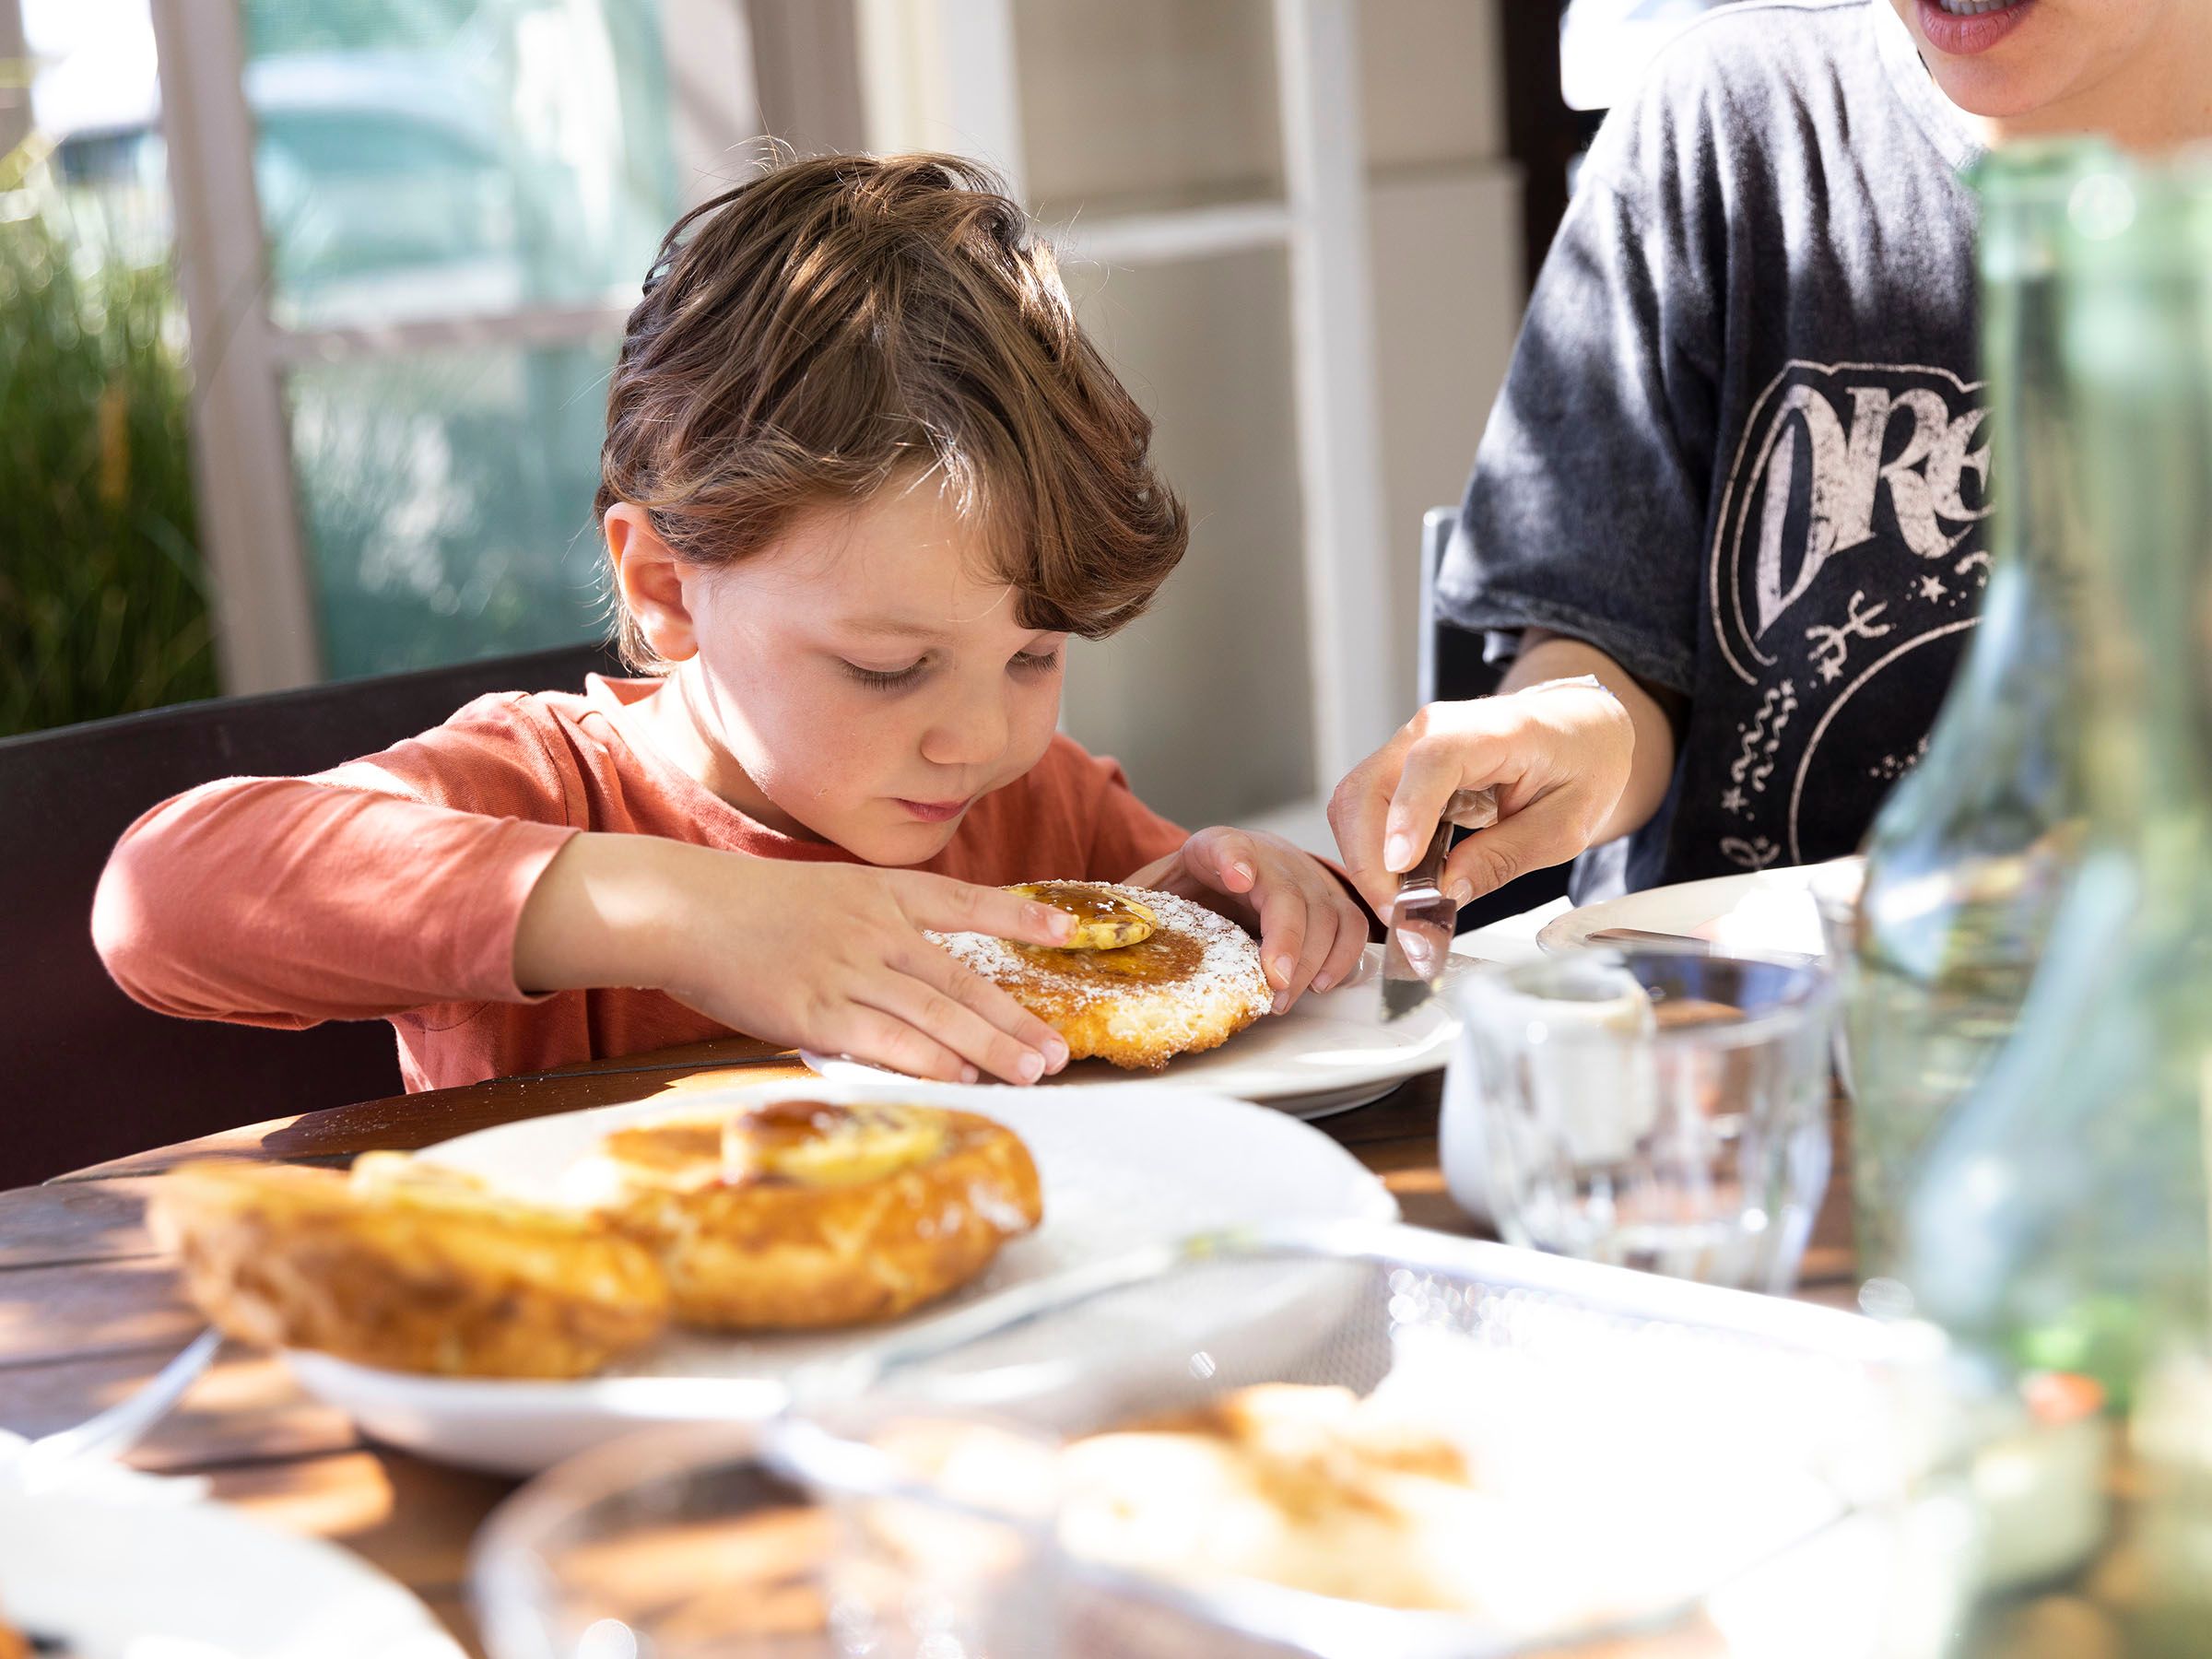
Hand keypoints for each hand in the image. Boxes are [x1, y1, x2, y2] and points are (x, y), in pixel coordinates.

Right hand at [516, 837, 1079, 1084]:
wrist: (683, 909)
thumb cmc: (746, 908)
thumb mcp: (823, 896)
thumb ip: (874, 931)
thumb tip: (916, 981)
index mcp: (880, 892)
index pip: (965, 902)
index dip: (1019, 919)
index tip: (1069, 932)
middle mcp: (875, 928)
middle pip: (963, 979)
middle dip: (1017, 1018)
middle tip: (1059, 1050)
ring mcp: (848, 969)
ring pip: (937, 1014)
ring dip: (990, 1047)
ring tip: (1033, 1073)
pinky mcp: (816, 1011)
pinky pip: (886, 1040)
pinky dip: (930, 1060)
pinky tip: (963, 1077)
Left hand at [1128, 828, 1368, 1012]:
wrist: (1234, 867)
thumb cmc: (1193, 887)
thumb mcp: (1158, 891)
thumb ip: (1136, 910)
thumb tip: (1099, 941)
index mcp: (1215, 849)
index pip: (1226, 847)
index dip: (1234, 859)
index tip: (1237, 875)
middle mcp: (1268, 857)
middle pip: (1287, 892)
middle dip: (1285, 940)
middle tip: (1273, 984)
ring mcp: (1305, 876)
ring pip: (1327, 912)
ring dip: (1312, 960)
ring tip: (1285, 997)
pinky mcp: (1331, 899)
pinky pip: (1352, 926)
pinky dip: (1344, 957)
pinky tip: (1321, 984)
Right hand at [1327, 684, 1633, 917]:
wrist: (1574, 726)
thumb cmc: (1580, 763)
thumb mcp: (1566, 824)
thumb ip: (1506, 857)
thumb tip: (1447, 892)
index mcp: (1488, 732)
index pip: (1430, 764)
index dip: (1408, 816)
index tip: (1400, 868)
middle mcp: (1432, 730)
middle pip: (1367, 789)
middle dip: (1370, 861)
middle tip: (1401, 914)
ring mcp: (1408, 749)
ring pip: (1353, 804)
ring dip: (1366, 862)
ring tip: (1404, 905)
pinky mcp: (1399, 773)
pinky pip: (1365, 814)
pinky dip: (1372, 855)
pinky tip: (1402, 884)